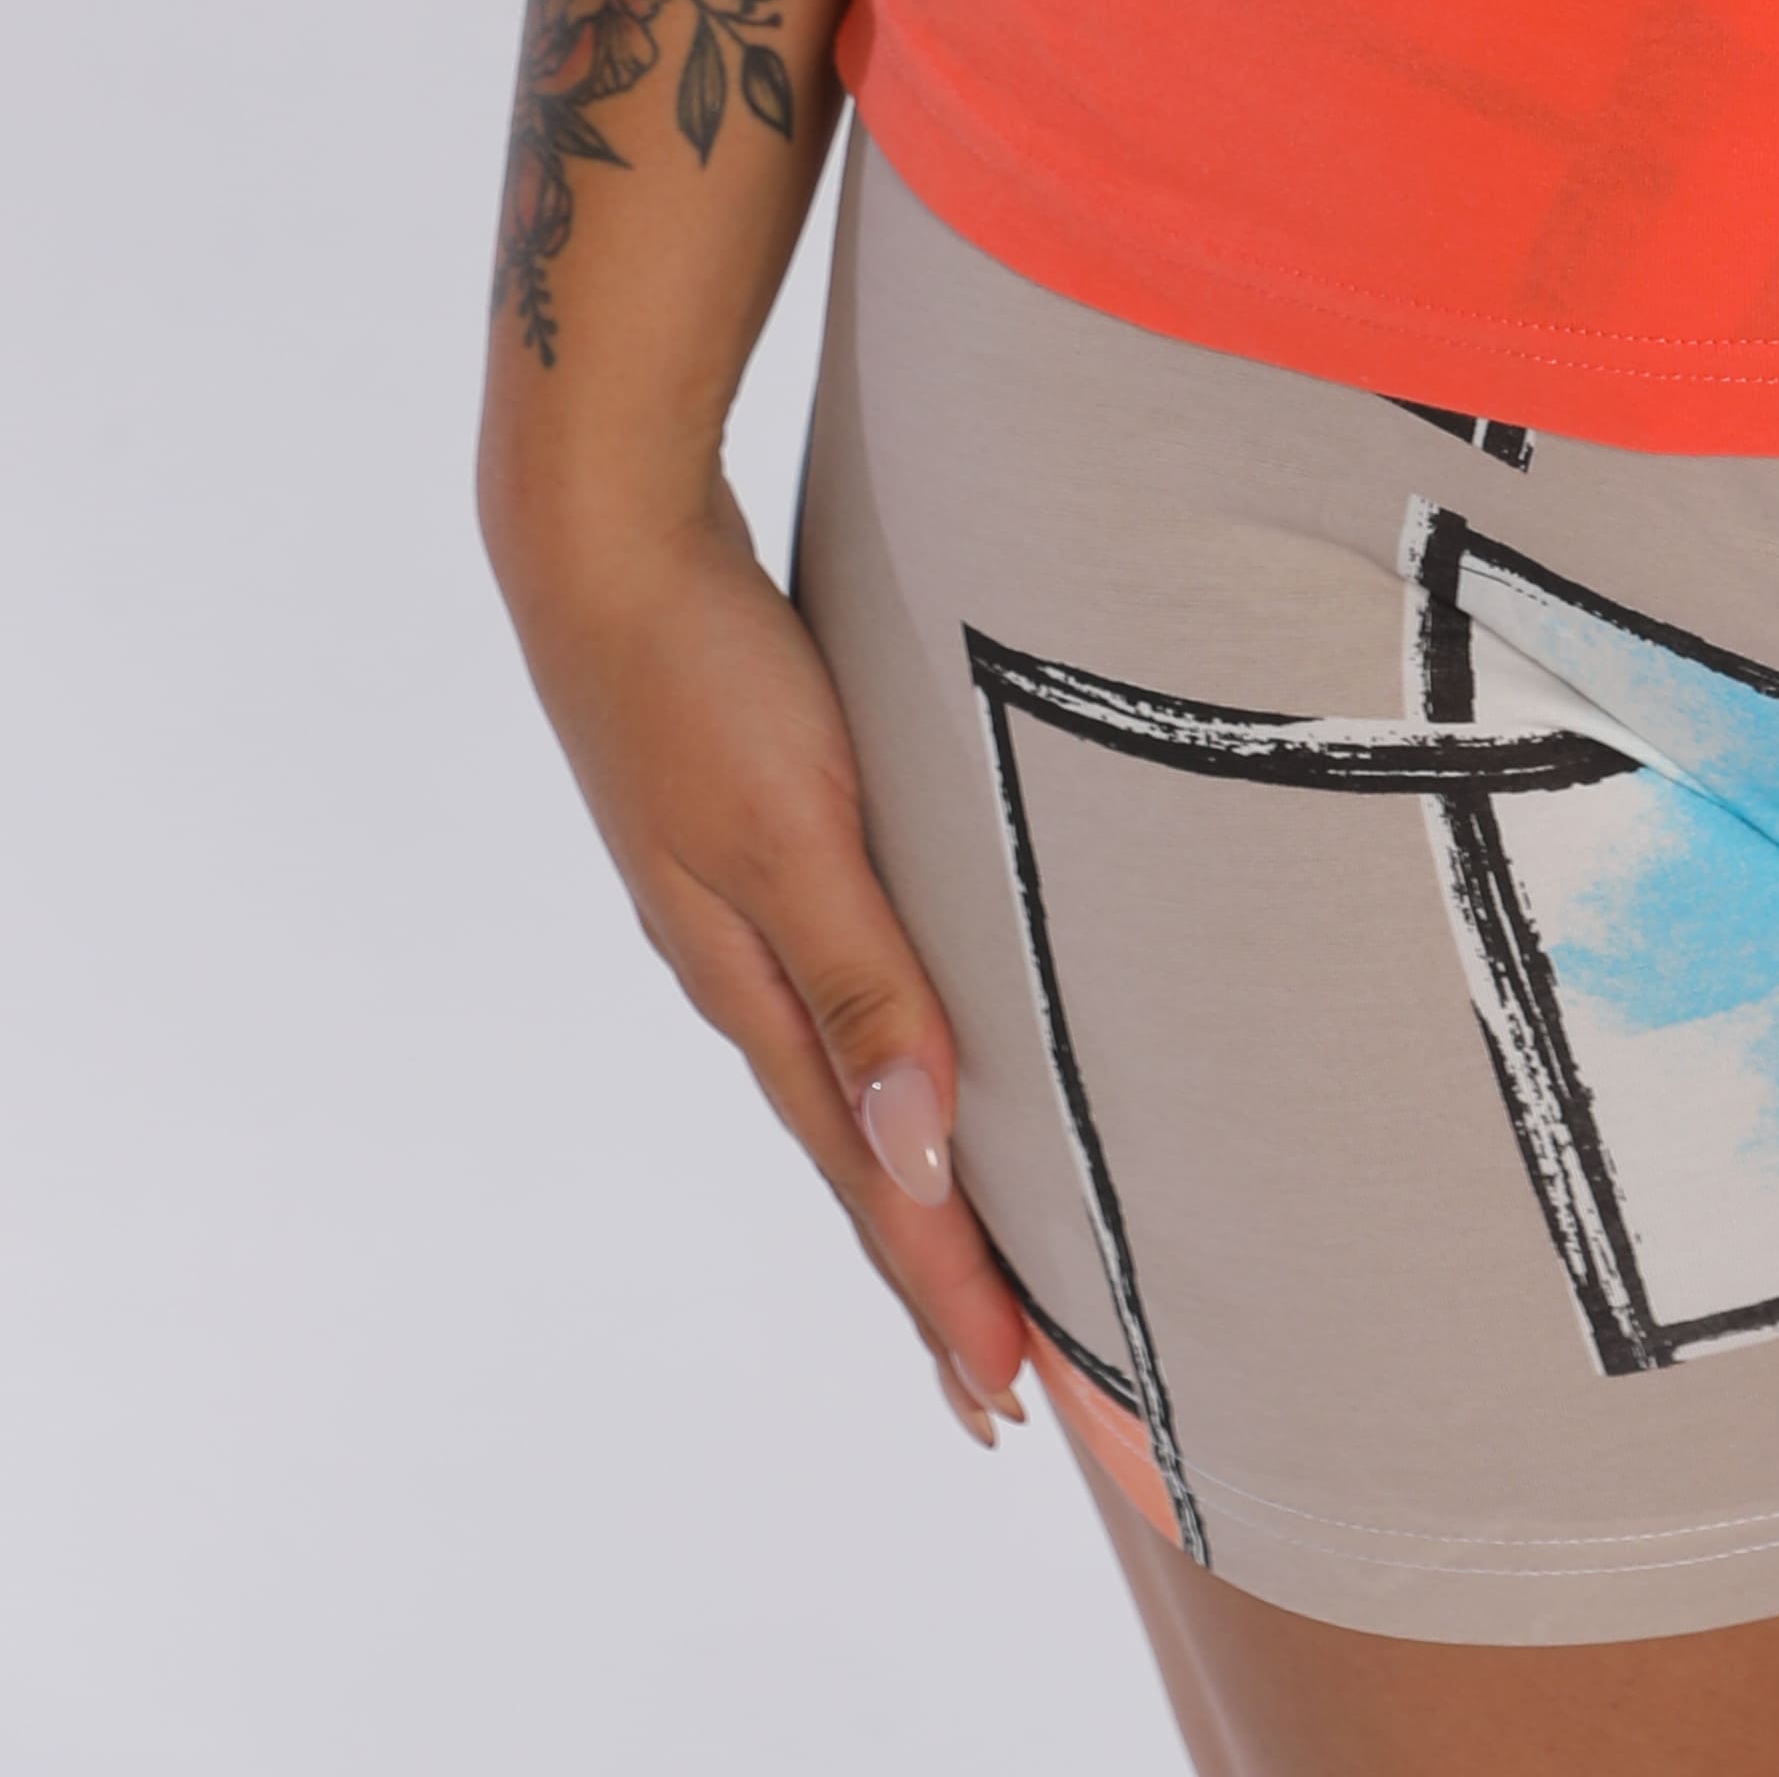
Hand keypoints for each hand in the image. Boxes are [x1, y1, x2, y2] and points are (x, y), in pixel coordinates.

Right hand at [489, 461, 1033, 1446]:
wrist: (606, 542)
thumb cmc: (705, 680)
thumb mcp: (794, 834)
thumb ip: (864, 986)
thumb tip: (919, 1159)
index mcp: (756, 989)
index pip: (871, 1180)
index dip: (940, 1291)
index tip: (1005, 1402)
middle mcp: (748, 971)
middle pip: (859, 1154)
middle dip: (931, 1272)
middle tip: (1000, 1388)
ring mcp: (743, 910)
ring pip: (850, 1078)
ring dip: (911, 1175)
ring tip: (963, 1256)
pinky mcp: (757, 841)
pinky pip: (844, 990)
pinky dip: (887, 1060)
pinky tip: (905, 1061)